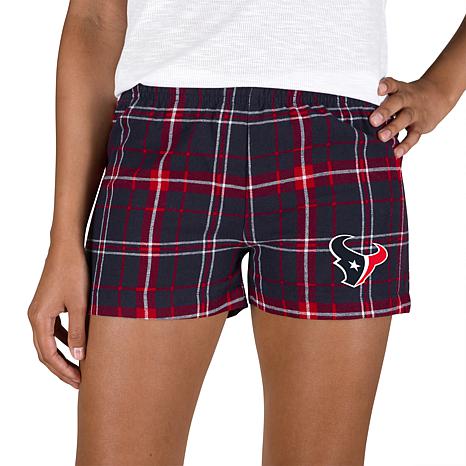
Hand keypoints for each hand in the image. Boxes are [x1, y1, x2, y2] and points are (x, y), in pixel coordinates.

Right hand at [28, 244, 89, 388]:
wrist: (67, 247)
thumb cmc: (74, 272)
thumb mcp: (80, 304)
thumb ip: (78, 331)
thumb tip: (79, 356)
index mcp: (39, 319)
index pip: (48, 355)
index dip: (63, 371)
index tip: (79, 382)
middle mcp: (35, 316)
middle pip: (45, 351)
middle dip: (61, 368)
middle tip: (79, 382)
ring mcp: (40, 310)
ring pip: (48, 341)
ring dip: (62, 355)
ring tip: (79, 367)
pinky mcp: (48, 304)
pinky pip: (53, 329)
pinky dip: (63, 340)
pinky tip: (77, 343)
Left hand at [370, 76, 454, 157]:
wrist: (437, 95)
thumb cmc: (407, 97)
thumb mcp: (397, 92)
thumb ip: (381, 101)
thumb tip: (355, 114)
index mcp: (399, 90)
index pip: (392, 84)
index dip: (386, 85)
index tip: (379, 89)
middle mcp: (407, 99)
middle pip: (397, 103)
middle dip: (385, 111)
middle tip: (373, 120)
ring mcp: (415, 113)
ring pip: (405, 119)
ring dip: (393, 128)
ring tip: (381, 137)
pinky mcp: (420, 126)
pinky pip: (413, 136)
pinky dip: (405, 145)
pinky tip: (396, 153)